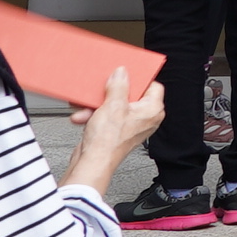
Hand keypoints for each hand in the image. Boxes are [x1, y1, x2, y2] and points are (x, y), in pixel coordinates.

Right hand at [60, 78, 165, 198]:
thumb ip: (118, 86)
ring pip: (114, 106)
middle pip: (130, 95)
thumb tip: (122, 73)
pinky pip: (106, 116)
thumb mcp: (113, 105)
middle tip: (103, 89)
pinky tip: (82, 116)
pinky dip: (93, 115)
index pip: (153, 85)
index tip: (125, 73)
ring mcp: (130, 126)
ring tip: (88, 107)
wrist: (91, 163)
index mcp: (153, 110)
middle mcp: (144, 118)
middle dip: (111, 93)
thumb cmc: (108, 142)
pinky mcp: (115, 132)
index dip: (139, 78)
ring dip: (97, 105)